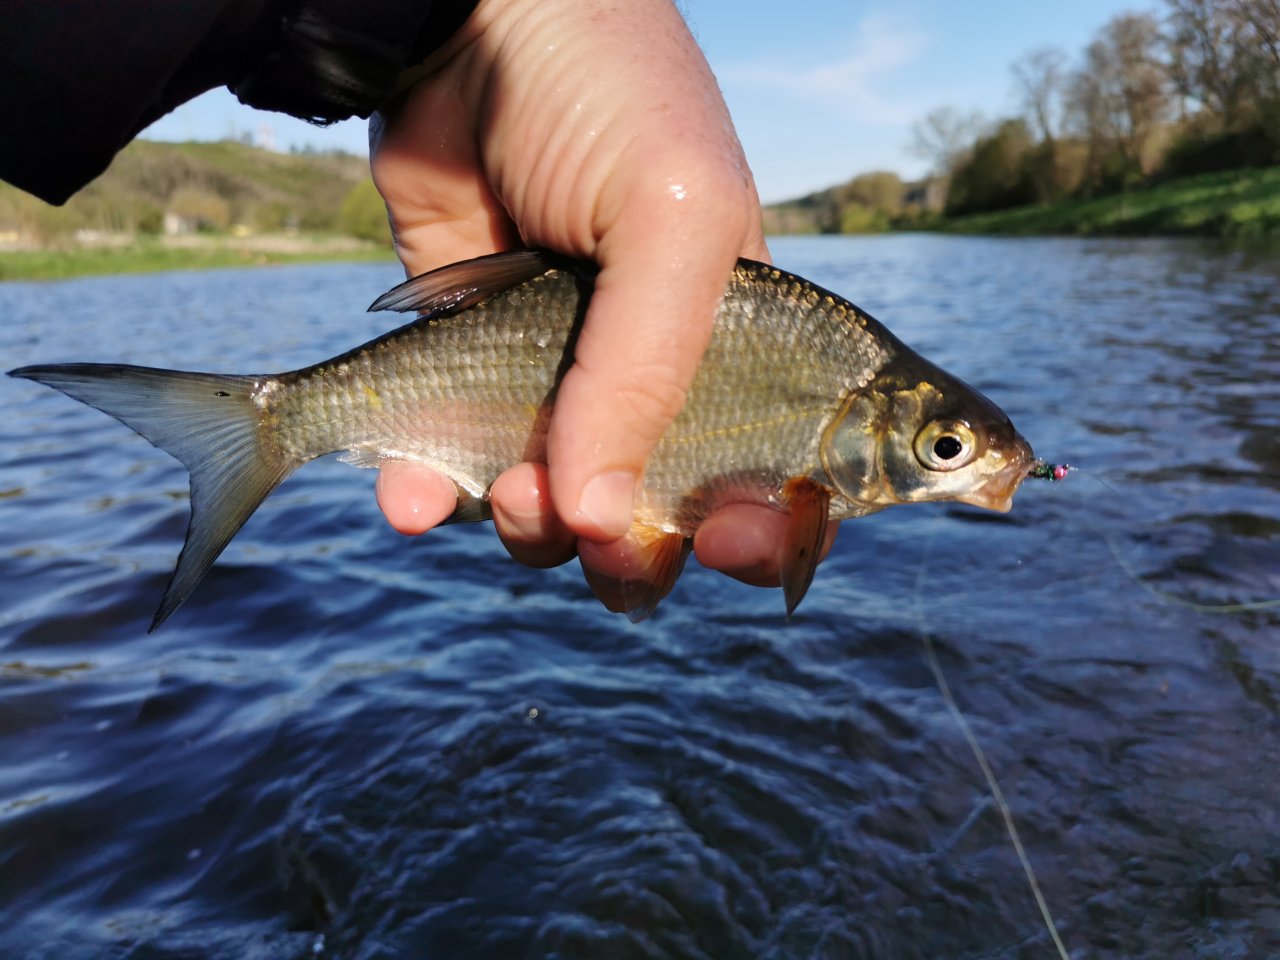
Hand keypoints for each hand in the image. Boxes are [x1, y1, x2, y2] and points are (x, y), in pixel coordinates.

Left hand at [370, 0, 837, 597]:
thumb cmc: (605, 97)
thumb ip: (650, 367)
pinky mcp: (460, 371)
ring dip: (530, 531)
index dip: (764, 534)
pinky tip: (409, 498)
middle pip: (659, 524)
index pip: (777, 479)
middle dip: (635, 553)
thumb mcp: (671, 215)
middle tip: (603, 529)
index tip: (721, 539)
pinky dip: (426, 498)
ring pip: (553, 517)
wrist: (464, 26)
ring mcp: (555, 384)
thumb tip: (600, 513)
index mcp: (742, 351)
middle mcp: (652, 382)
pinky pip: (448, 468)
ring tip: (503, 480)